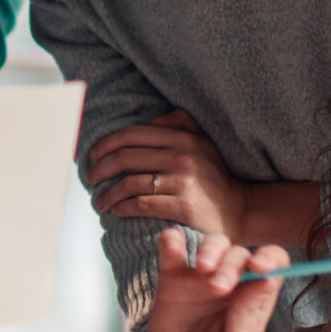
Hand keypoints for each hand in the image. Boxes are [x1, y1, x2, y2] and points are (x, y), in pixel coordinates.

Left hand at [89, 110, 247, 234]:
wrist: (239, 209)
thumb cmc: (215, 176)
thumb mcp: (204, 143)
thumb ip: (182, 124)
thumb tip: (153, 120)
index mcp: (182, 138)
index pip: (132, 135)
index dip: (106, 144)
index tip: (93, 155)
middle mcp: (182, 156)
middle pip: (125, 158)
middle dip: (100, 169)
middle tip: (91, 178)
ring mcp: (183, 181)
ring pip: (129, 183)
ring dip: (107, 194)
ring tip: (100, 201)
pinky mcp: (183, 206)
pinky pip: (141, 204)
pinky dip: (123, 208)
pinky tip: (117, 211)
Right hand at [142, 231, 285, 331]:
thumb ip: (250, 311)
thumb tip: (269, 274)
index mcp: (254, 297)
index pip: (272, 262)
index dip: (270, 256)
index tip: (259, 266)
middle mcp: (231, 283)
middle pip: (238, 253)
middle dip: (231, 263)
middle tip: (218, 288)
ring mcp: (200, 279)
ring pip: (211, 245)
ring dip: (209, 249)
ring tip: (201, 270)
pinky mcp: (171, 279)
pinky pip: (172, 249)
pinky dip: (171, 240)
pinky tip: (170, 244)